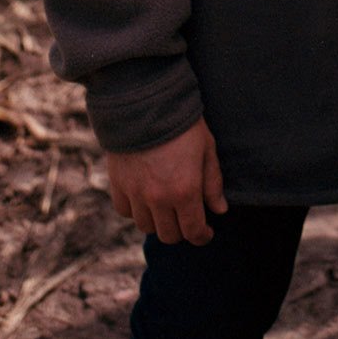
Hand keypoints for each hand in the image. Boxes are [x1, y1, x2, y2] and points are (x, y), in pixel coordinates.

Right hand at [106, 118, 227, 244]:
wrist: (144, 101)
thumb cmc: (182, 123)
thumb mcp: (206, 149)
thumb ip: (213, 183)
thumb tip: (220, 210)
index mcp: (185, 191)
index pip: (193, 232)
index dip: (202, 236)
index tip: (206, 233)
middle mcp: (159, 198)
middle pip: (169, 235)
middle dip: (181, 231)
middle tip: (186, 218)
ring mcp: (136, 193)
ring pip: (146, 226)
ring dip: (158, 221)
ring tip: (165, 207)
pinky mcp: (118, 184)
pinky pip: (125, 211)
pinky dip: (135, 210)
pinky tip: (144, 198)